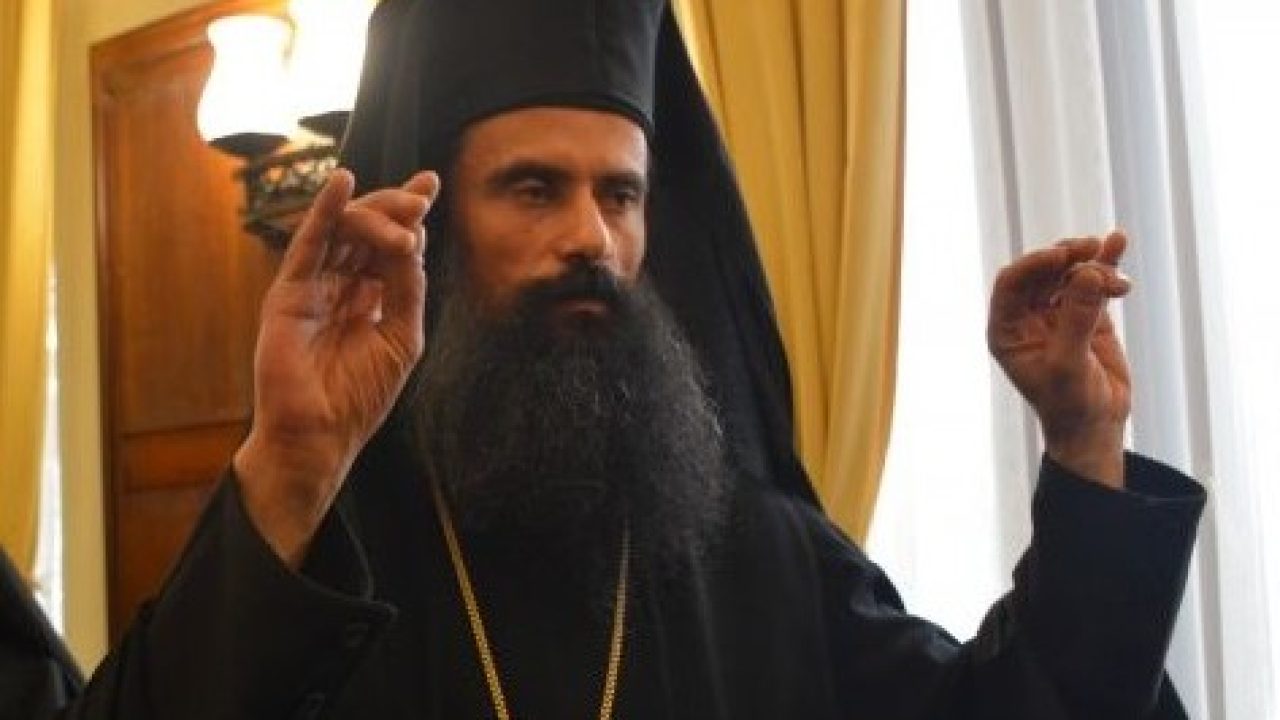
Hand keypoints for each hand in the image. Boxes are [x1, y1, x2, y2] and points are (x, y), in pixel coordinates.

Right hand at [234, 168, 439, 565]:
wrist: (320, 434)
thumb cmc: (360, 396)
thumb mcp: (401, 335)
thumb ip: (407, 287)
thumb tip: (415, 239)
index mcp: (368, 297)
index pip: (388, 244)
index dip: (408, 214)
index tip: (430, 185)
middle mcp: (340, 286)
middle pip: (367, 230)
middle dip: (395, 209)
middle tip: (420, 204)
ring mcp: (312, 287)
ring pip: (342, 230)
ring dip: (374, 215)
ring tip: (403, 221)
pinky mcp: (288, 292)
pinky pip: (307, 243)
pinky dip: (325, 211)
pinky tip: (342, 183)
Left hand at [987, 231, 1131, 487]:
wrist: (1096, 425)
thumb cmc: (1070, 404)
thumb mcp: (1069, 364)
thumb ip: (1077, 319)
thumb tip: (1089, 273)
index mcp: (1007, 330)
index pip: (1011, 283)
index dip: (1033, 264)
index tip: (1061, 256)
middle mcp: (1027, 317)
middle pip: (1041, 271)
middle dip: (1066, 257)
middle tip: (1091, 250)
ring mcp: (1056, 312)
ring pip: (1068, 272)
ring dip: (1092, 265)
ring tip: (1119, 282)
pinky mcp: (1086, 313)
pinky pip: (1093, 281)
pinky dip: (1106, 262)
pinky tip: (1118, 241)